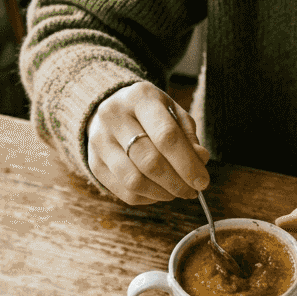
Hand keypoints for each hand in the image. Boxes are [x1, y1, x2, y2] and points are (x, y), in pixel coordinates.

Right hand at [87, 81, 211, 204]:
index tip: (202, 181)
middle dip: (176, 183)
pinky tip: (158, 192)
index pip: (166, 136)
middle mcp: (114, 116)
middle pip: (149, 161)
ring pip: (134, 181)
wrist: (110, 109)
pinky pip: (124, 191)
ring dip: (162, 194)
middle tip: (192, 192)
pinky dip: (147, 198)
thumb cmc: (149, 113)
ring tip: (176, 192)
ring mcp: (99, 141)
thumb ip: (187, 135)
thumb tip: (200, 160)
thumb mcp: (172, 112)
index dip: (187, 164)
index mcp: (139, 97)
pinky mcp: (94, 163)